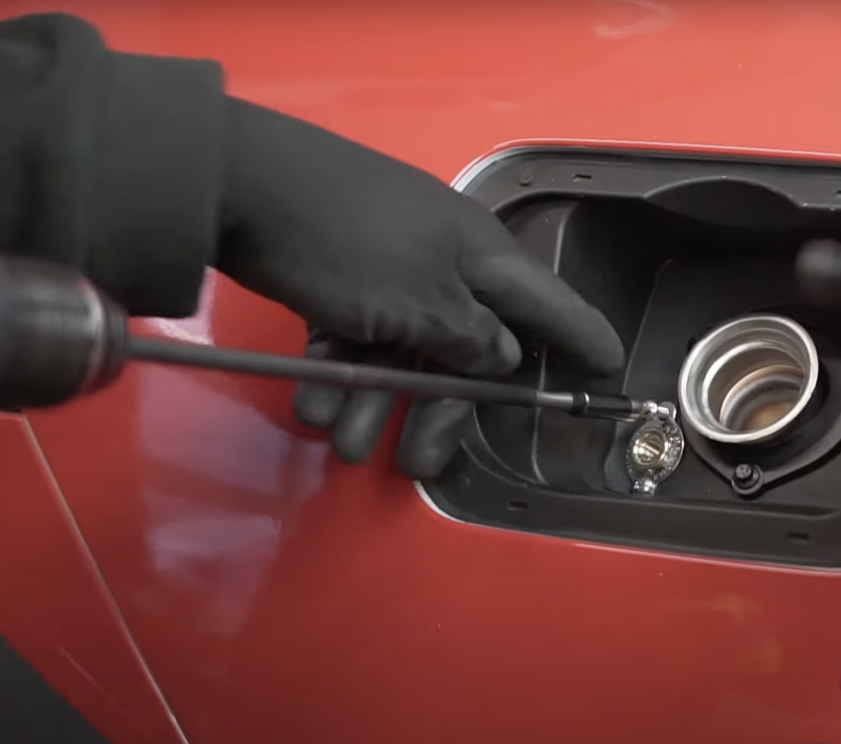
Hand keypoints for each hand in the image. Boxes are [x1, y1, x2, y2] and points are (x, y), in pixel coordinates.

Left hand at [212, 99, 623, 474]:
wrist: (233, 183)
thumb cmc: (340, 241)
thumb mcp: (416, 304)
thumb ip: (469, 340)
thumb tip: (500, 357)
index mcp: (479, 256)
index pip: (548, 303)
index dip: (581, 337)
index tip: (607, 367)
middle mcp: (443, 259)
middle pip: (466, 347)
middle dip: (440, 411)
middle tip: (421, 463)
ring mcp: (390, 264)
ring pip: (403, 349)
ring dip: (377, 403)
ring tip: (347, 443)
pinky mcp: (338, 273)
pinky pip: (357, 334)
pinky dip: (340, 372)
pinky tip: (314, 406)